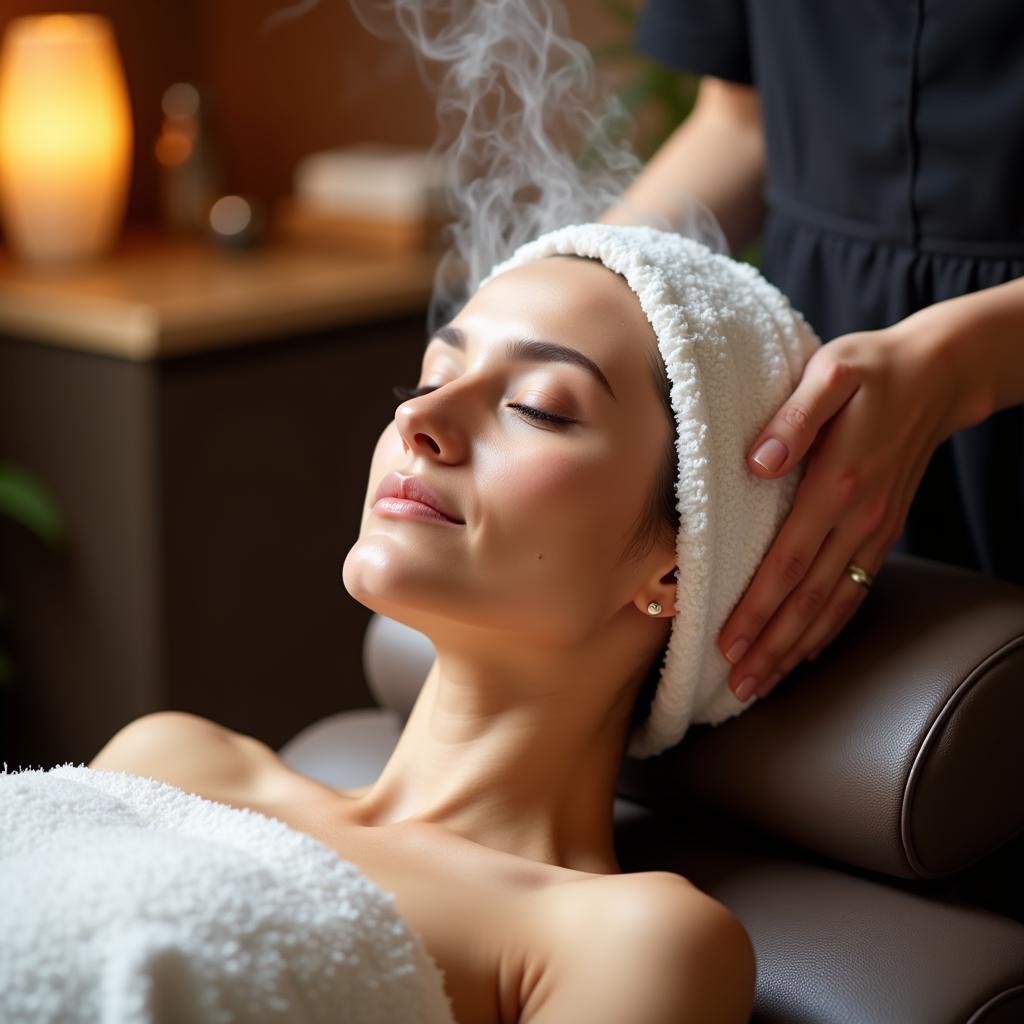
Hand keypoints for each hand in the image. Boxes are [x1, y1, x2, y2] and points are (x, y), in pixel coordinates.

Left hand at [718, 320, 972, 702]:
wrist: (939, 374)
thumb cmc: (872, 370)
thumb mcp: (830, 373)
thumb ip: (794, 418)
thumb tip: (758, 463)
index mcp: (836, 484)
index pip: (787, 561)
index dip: (756, 607)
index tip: (726, 643)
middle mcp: (858, 518)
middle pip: (808, 598)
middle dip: (770, 646)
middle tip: (737, 686)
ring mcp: (875, 530)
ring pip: (833, 604)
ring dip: (796, 647)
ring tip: (763, 683)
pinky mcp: (883, 530)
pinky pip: (856, 590)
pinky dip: (830, 627)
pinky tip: (807, 649)